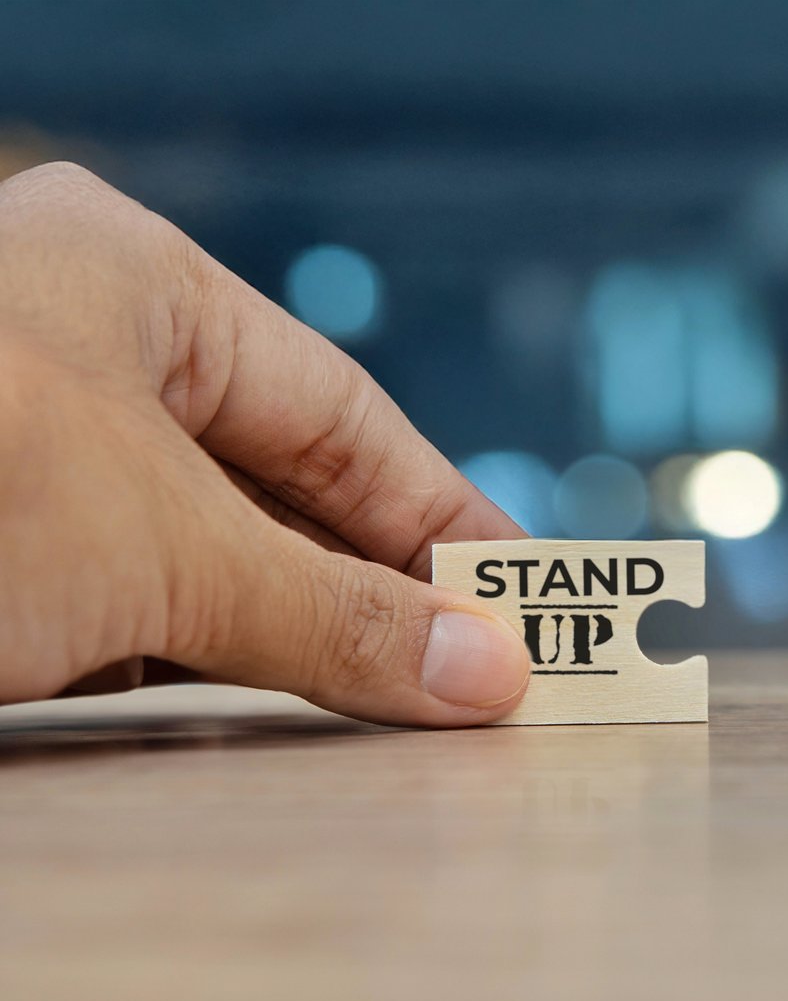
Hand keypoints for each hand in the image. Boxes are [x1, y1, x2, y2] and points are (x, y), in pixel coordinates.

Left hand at [0, 163, 530, 725]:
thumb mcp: (161, 548)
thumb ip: (333, 615)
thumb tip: (488, 679)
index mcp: (131, 288)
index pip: (338, 412)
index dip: (441, 509)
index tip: (523, 597)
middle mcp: (71, 360)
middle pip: (273, 486)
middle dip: (374, 584)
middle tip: (478, 669)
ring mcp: (13, 464)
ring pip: (195, 557)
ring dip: (290, 635)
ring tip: (398, 702)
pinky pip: (119, 614)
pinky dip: (195, 667)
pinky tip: (264, 713)